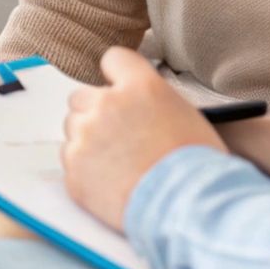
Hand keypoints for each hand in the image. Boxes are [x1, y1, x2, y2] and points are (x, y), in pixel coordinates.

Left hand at [61, 46, 225, 233]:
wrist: (189, 209)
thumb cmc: (198, 166)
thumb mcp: (185, 116)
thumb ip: (153, 101)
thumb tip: (140, 105)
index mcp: (140, 86)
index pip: (114, 59)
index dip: (117, 76)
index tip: (120, 90)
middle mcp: (106, 104)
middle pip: (82, 96)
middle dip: (96, 113)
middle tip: (119, 138)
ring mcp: (85, 137)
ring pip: (73, 129)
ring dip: (88, 141)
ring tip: (117, 165)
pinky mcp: (74, 170)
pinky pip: (71, 162)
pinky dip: (85, 172)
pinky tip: (111, 184)